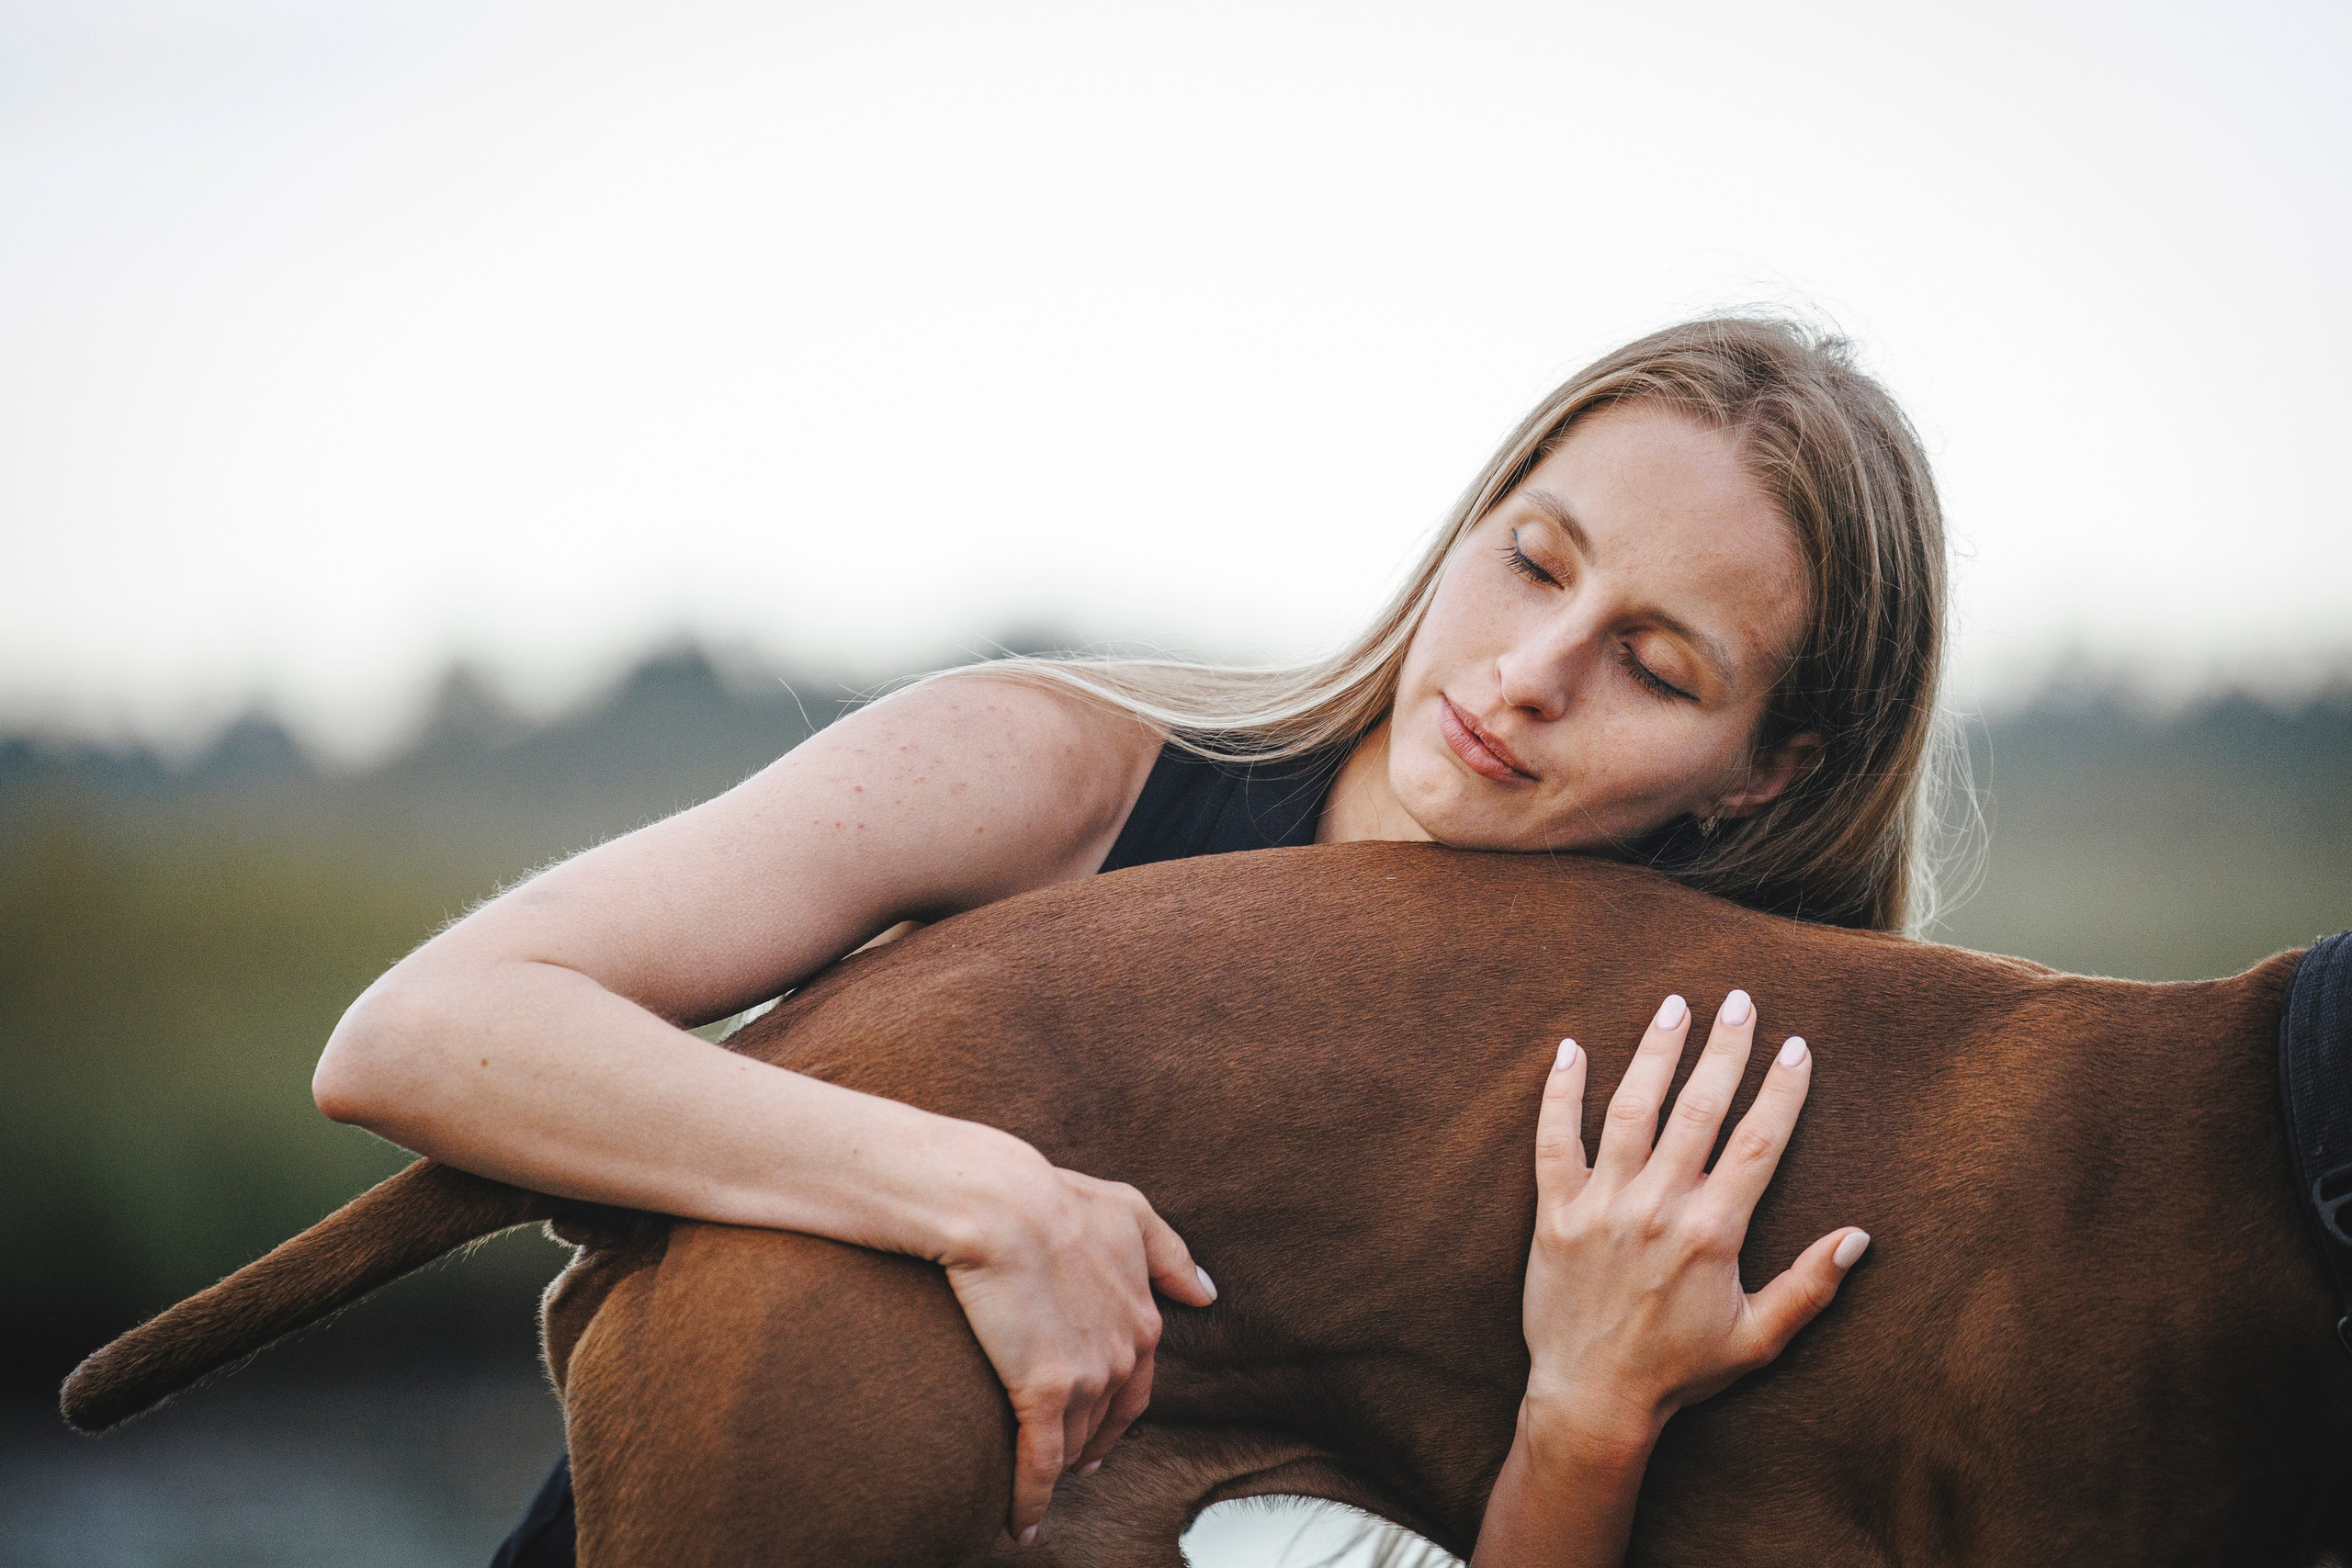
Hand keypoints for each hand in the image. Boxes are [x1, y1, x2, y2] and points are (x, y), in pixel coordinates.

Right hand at [938, 1141, 1216, 1542]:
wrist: (1004, 1204)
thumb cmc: (1057, 1197)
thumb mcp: (1128, 1212)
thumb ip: (1170, 1254)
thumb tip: (1207, 1294)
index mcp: (1143, 1316)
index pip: (1137, 1385)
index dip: (1117, 1413)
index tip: (1099, 1433)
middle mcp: (1124, 1353)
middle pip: (1108, 1421)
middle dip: (1090, 1448)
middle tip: (1072, 1468)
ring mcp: (1088, 1377)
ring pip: (1074, 1444)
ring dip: (1058, 1473)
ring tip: (1038, 1494)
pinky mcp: (1044, 1392)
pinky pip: (1039, 1463)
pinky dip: (1031, 1498)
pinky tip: (1019, 1524)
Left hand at [1520, 990, 1867, 1449]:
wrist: (1594, 1398)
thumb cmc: (1681, 1369)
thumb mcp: (1758, 1338)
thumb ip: (1810, 1285)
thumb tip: (1860, 1237)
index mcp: (1713, 1231)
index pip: (1758, 1141)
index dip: (1781, 1089)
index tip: (1797, 1046)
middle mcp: (1658, 1206)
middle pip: (1698, 1108)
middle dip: (1724, 1049)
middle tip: (1740, 1001)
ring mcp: (1603, 1204)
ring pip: (1630, 1109)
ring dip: (1654, 1052)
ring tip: (1674, 1006)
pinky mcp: (1555, 1212)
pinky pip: (1554, 1140)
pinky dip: (1560, 1093)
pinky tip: (1571, 1049)